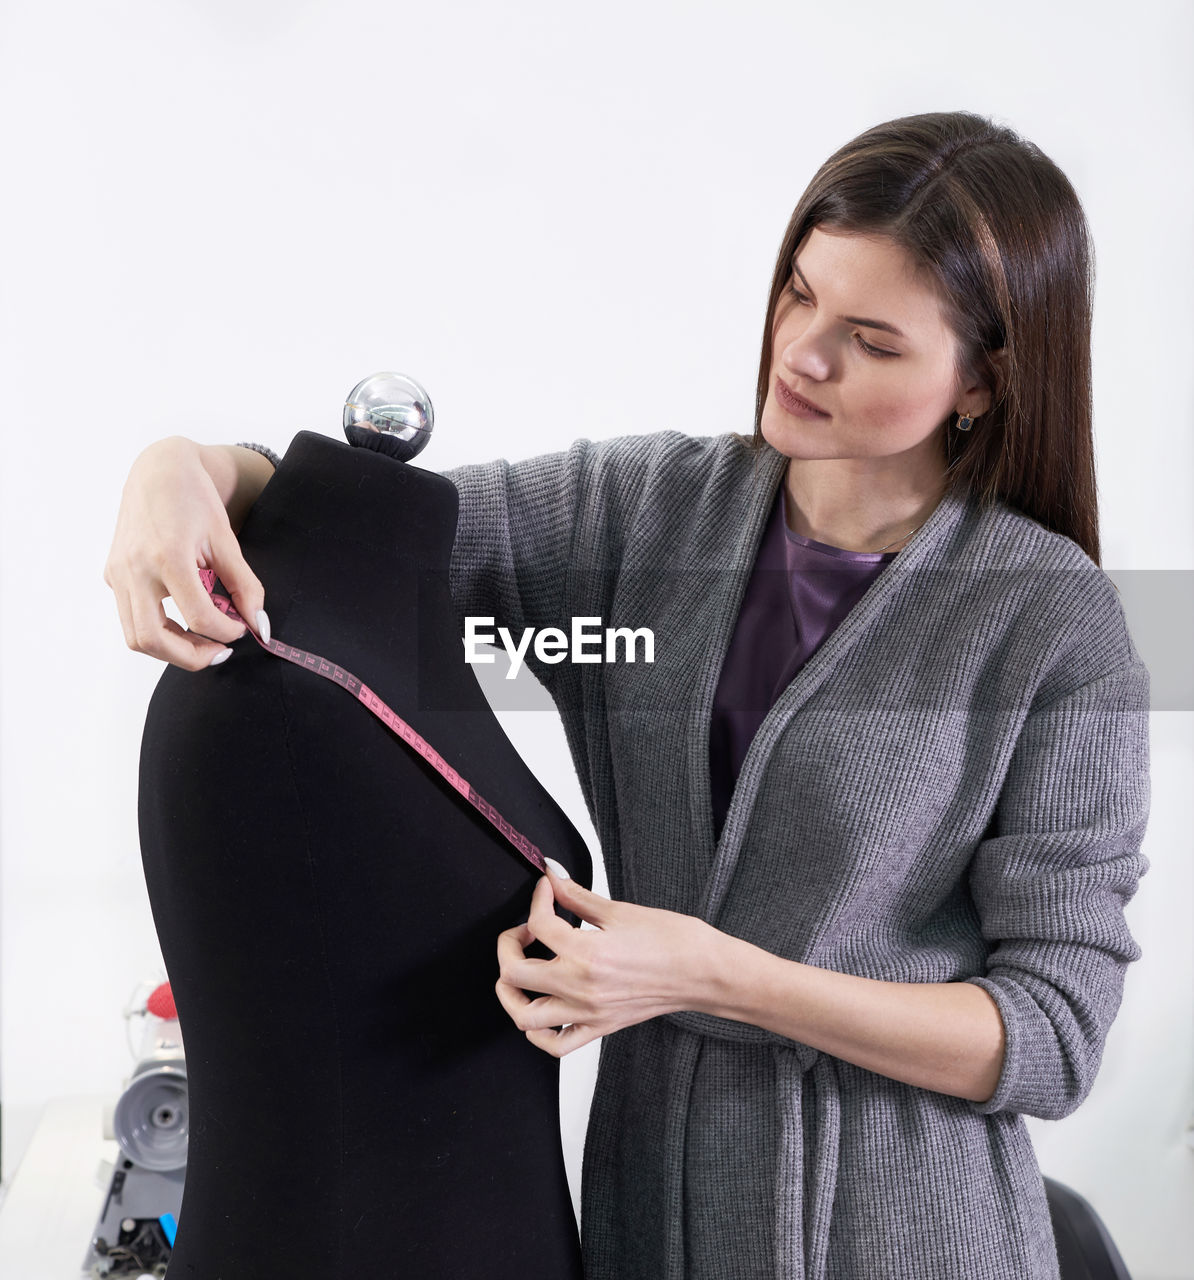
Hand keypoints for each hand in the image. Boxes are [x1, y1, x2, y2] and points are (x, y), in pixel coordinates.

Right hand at [103, 438, 267, 669]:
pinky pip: (130, 616)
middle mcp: (134, 568)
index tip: (242, 628)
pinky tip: (183, 617)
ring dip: (171, 649)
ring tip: (204, 641)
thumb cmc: (195, 499)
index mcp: (167, 556)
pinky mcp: (112, 574)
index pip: (198, 617)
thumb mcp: (227, 540)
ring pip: (135, 637)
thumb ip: (245, 585)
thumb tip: (259, 625)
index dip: (226, 632)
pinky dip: (158, 628)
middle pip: (153, 640)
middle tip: (220, 652)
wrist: (159, 470)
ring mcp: (118, 573)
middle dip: (191, 656)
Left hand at [494, 865, 718, 1056]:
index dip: (538, 898)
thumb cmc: (672, 939)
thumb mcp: (620, 910)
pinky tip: (539, 1009)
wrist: (704, 972)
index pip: (539, 924)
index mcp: (586, 953)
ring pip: (524, 1015)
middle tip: (523, 928)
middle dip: (509, 943)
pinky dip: (537, 1032)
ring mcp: (588, 1012)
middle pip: (515, 972)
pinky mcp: (599, 1027)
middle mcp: (581, 987)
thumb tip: (552, 875)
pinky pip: (556, 1043)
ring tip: (519, 970)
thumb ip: (577, 896)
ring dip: (511, 991)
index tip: (546, 888)